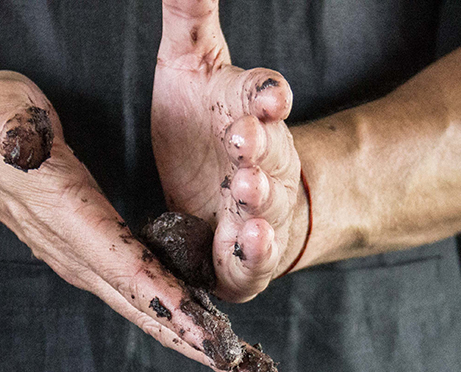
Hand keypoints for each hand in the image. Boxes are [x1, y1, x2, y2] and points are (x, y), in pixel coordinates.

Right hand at [0, 71, 276, 371]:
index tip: (214, 341)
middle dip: (200, 347)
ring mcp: (87, 262)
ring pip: (149, 312)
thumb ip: (15, 130)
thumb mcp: (0, 111)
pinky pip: (144, 296)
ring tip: (244, 369)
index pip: (132, 273)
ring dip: (197, 344)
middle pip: (149, 311)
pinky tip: (212, 336)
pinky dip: (181, 321)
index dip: (175, 308)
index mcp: (71, 220)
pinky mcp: (94, 258)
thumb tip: (24, 143)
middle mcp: (81, 255)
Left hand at [152, 0, 305, 301]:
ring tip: (246, 187)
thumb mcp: (189, 65)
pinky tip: (254, 239)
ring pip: (266, 204)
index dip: (269, 95)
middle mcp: (265, 162)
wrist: (223, 199)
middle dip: (261, 145)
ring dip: (259, 196)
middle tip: (246, 135)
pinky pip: (254, 257)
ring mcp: (260, 211)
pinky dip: (257, 250)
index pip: (267, 97)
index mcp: (252, 112)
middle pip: (271, 151)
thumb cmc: (204, 126)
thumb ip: (189, 16)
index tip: (269, 92)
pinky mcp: (244, 258)